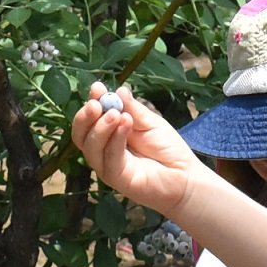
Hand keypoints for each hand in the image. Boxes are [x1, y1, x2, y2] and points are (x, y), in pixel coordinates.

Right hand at [70, 81, 209, 219]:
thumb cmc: (167, 149)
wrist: (185, 176)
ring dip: (100, 127)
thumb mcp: (150, 122)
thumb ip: (133, 109)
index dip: (91, 103)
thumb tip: (119, 90)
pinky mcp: (116, 178)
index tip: (97, 88)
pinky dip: (115, 139)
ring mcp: (107, 165)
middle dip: (85, 117)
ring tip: (116, 114)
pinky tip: (126, 124)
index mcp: (109, 134)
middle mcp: (103, 150)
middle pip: (81, 135)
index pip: (91, 119)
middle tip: (96, 104)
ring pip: (91, 147)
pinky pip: (109, 158)